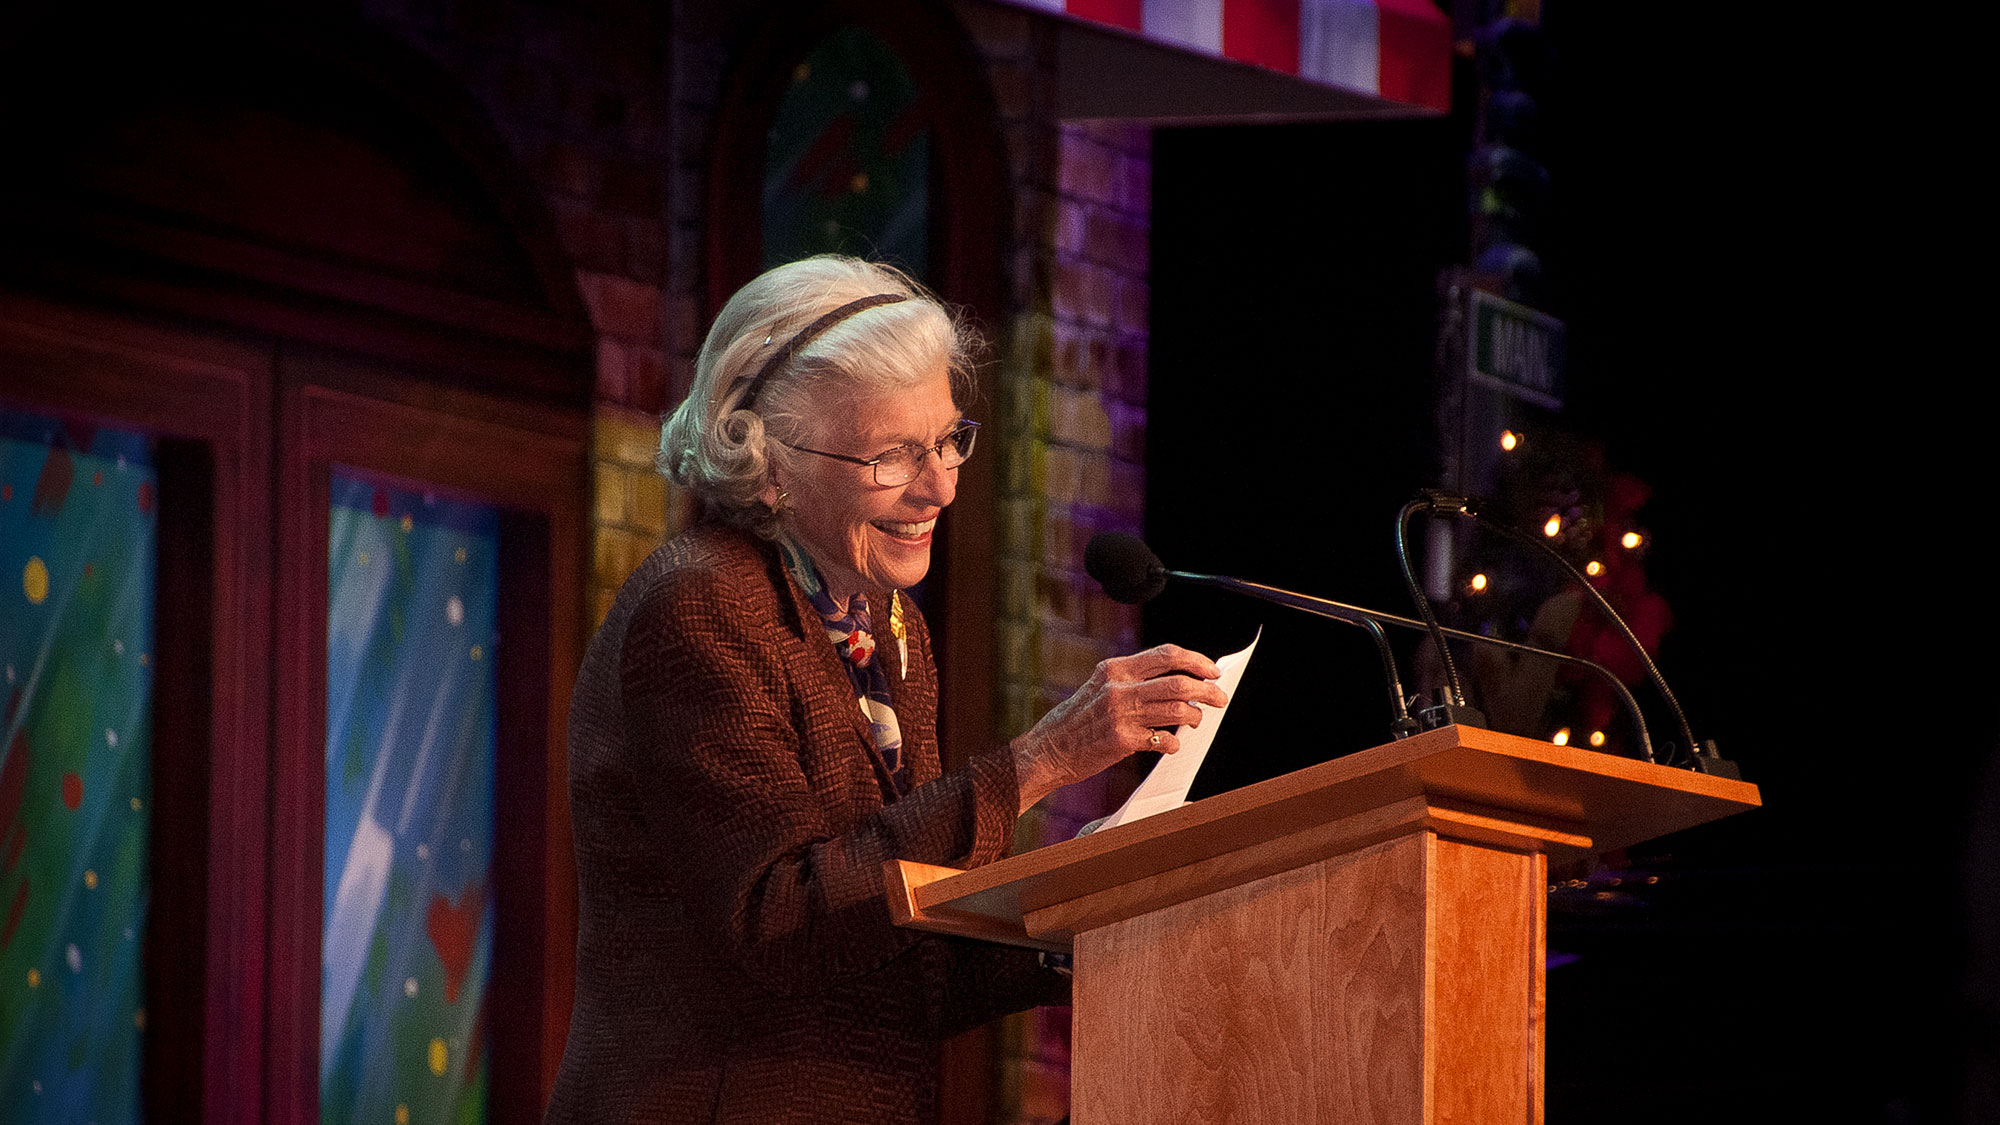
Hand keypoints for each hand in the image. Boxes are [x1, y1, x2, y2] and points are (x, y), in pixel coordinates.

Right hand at [1011, 644, 1228, 813]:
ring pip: (1177, 710)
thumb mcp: (1099, 687)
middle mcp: (1118, 688)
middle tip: (1220, 699)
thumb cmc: (1077, 720)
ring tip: (1196, 721)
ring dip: (1195, 717)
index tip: (1213, 671)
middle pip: (1178, 682)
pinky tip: (1170, 745)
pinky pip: (1163, 740)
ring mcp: (1120, 714)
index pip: (1166, 654)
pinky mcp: (1122, 741)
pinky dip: (1173, 743)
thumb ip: (1132, 680)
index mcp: (1114, 669)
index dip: (1196, 661)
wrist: (1048, 751)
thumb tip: (1177, 680)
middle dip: (1207, 690)